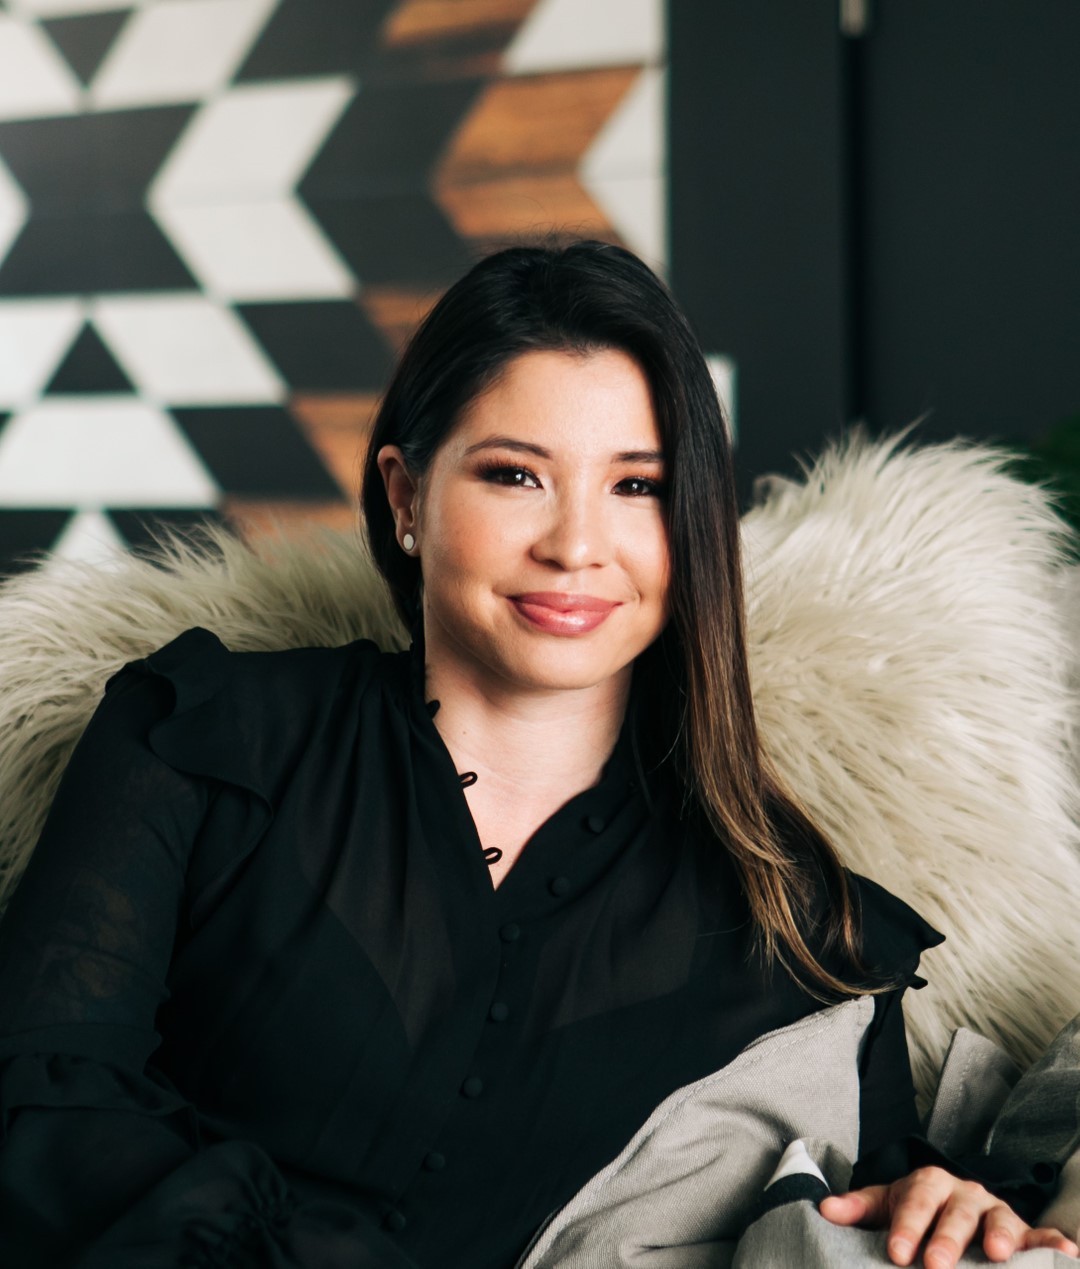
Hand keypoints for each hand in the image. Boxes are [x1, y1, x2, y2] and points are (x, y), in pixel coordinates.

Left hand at [819, 1166, 1079, 1266]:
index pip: (916, 1202)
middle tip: (935, 1266)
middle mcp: (965, 1194)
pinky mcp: (1025, 1235)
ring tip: (996, 1256)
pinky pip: (1041, 1238)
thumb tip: (824, 1210)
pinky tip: (1067, 1254)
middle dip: (947, 1239)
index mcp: (929, 1183)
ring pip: (1000, 1221)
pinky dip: (1053, 1246)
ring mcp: (997, 1213)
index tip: (895, 1253)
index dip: (907, 1226)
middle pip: (956, 1214)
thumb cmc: (914, 1210)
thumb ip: (859, 1209)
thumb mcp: (886, 1204)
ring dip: (1000, 1237)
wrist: (948, 1204)